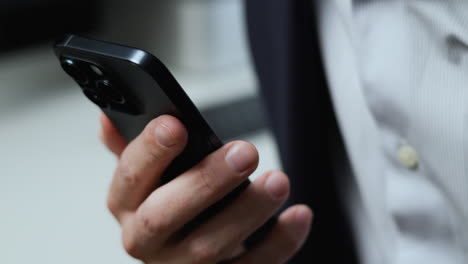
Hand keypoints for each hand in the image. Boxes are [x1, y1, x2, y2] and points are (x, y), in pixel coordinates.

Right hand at [100, 114, 312, 263]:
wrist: (181, 255)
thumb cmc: (166, 204)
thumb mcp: (144, 175)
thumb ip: (130, 147)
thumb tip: (109, 117)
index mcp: (127, 205)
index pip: (129, 178)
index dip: (150, 152)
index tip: (174, 125)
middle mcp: (148, 239)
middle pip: (166, 216)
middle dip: (205, 182)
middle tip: (244, 153)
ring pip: (210, 247)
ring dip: (248, 212)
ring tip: (277, 181)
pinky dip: (278, 243)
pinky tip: (297, 215)